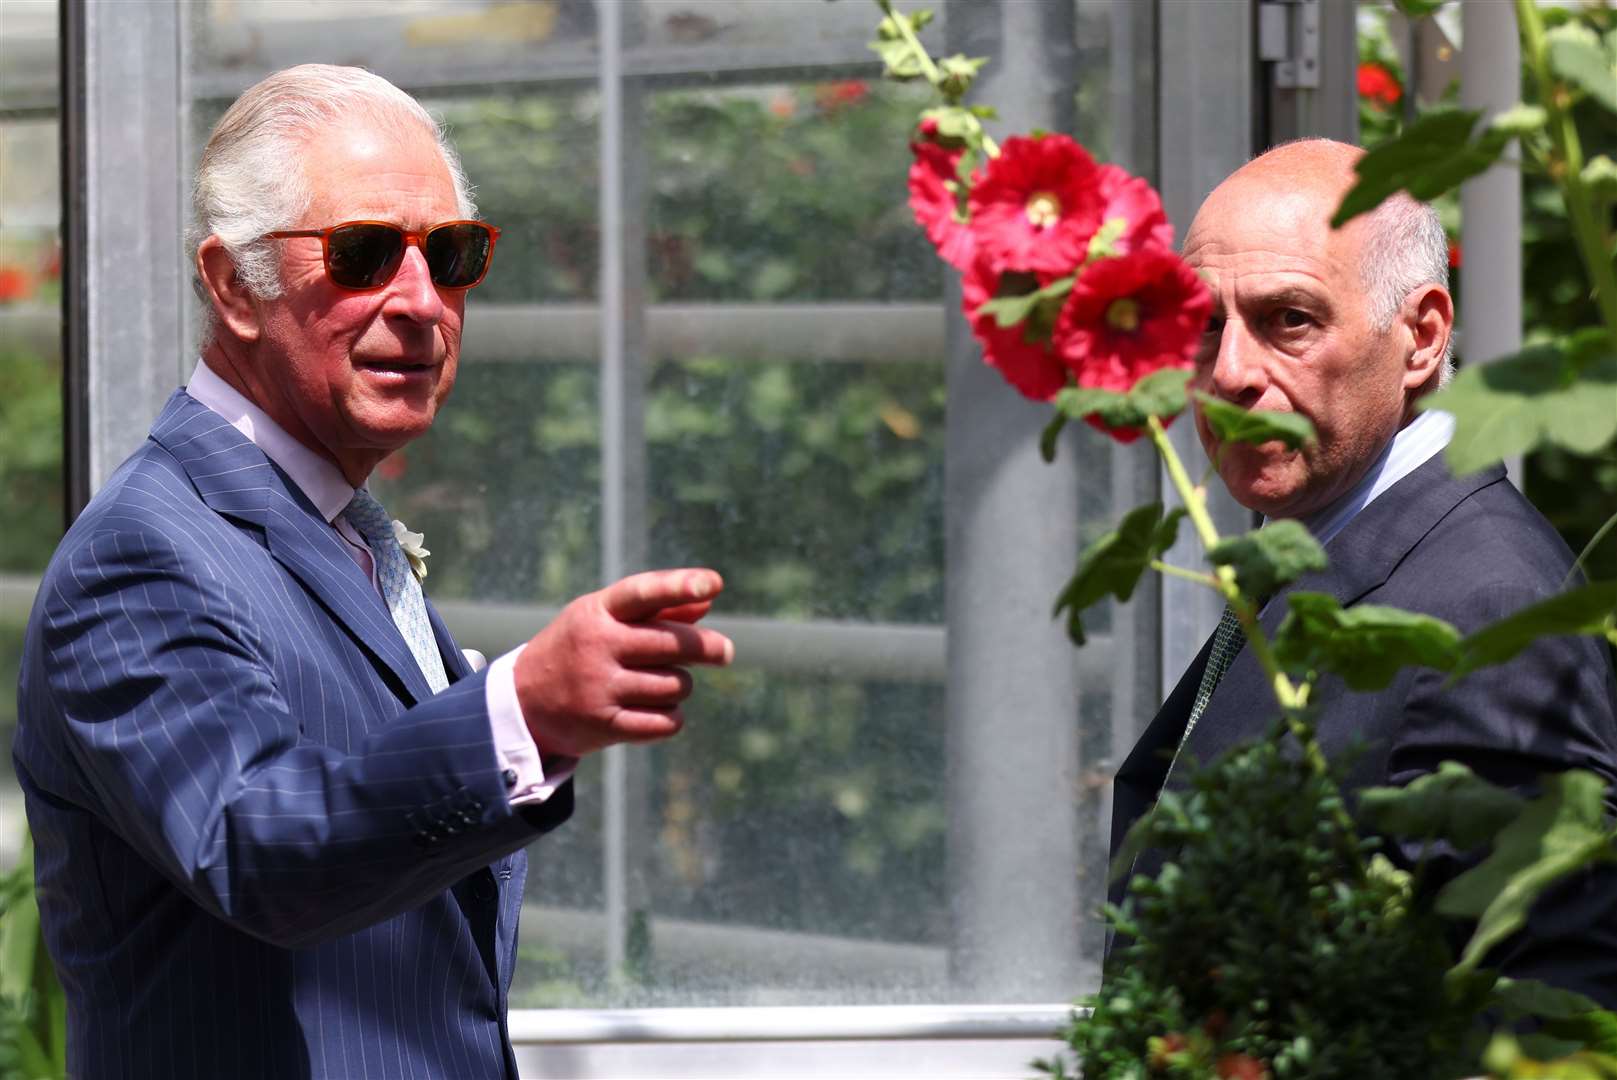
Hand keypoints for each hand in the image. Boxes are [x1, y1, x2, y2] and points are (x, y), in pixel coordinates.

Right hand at [514, 569, 732, 756]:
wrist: (523, 702)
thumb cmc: (580, 649)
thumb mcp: (605, 619)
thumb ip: (657, 609)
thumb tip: (707, 598)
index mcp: (598, 612)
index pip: (643, 592)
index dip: (680, 585)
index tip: (713, 584)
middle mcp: (597, 647)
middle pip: (673, 644)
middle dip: (708, 649)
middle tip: (725, 653)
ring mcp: (599, 688)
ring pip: (675, 685)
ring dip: (680, 685)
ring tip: (661, 683)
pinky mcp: (603, 725)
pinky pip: (665, 722)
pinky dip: (672, 717)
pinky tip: (660, 710)